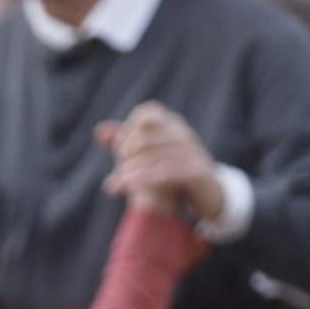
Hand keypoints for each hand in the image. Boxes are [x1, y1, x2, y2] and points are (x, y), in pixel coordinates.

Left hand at [97, 101, 222, 221]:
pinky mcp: (198, 172)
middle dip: (124, 155)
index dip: (127, 130)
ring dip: (128, 173)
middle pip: (143, 137)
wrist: (210, 196)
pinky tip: (128, 188)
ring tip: (113, 187)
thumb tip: (99, 130)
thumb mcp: (148, 157)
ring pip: (152, 157)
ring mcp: (193, 152)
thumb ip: (124, 143)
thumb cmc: (175, 174)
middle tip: (115, 175)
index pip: (145, 113)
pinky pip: (166, 172)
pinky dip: (143, 180)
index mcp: (173, 125)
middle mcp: (184, 134)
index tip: (120, 152)